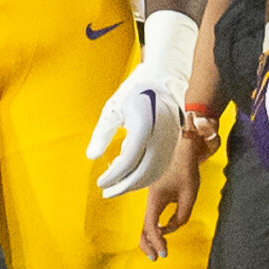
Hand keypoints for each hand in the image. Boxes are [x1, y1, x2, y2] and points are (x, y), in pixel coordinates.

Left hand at [88, 28, 189, 198]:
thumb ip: (102, 134)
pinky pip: (163, 164)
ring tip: (119, 187)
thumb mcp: (113, 109)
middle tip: (107, 192)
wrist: (165, 76)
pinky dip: (148, 175)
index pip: (128, 161)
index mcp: (143, 125)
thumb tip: (92, 157)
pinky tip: (134, 175)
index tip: (100, 183)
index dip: (113, 176)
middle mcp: (161, 135)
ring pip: (156, 171)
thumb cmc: (135, 90)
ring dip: (136, 184)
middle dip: (124, 186)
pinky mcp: (176, 141)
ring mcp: (171, 139)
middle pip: (144, 172)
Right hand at [139, 132, 204, 259]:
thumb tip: (172, 228)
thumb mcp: (189, 192)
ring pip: (146, 223)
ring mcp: (152, 199)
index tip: (165, 252)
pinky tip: (164, 230)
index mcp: (155, 200)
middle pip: (142, 228)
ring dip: (150, 237)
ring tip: (160, 249)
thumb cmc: (185, 166)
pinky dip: (155, 228)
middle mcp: (150, 201)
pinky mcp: (157, 196)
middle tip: (157, 258)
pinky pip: (152, 216)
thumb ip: (182, 214)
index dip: (156, 242)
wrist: (180, 146)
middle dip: (147, 245)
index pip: (151, 227)